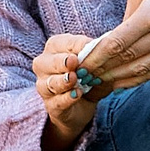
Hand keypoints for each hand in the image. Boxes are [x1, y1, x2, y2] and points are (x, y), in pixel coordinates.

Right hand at [32, 33, 104, 150]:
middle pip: (51, 61)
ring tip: (74, 79)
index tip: (92, 47)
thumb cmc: (85, 77)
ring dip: (63, 81)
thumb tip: (105, 45)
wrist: (80, 107)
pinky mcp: (51, 105)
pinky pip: (57, 101)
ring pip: (51, 82)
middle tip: (74, 62)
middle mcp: (44, 65)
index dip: (77, 44)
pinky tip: (77, 94)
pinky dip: (68, 98)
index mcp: (54, 49)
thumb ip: (96, 54)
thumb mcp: (93, 63)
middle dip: (62, 61)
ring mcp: (44, 87)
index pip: (63, 43)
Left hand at [83, 0, 149, 91]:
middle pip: (127, 60)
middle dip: (102, 70)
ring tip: (98, 83)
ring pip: (141, 70)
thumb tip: (111, 42)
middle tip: (83, 77)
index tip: (81, 64)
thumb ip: (126, 19)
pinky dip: (137, 79)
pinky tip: (120, 82)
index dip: (96, 58)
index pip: (116, 44)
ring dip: (117, 79)